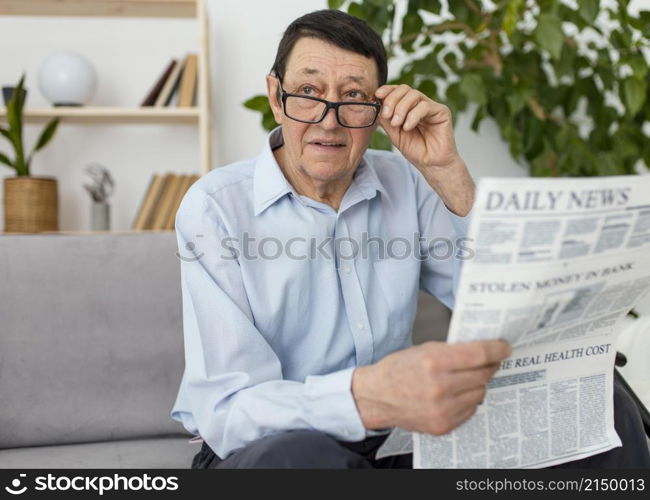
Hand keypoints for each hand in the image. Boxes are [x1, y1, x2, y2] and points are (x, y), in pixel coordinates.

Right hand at [352, 340, 510, 434]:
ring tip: (465, 378)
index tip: (504, 347)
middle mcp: (439, 388)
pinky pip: (470, 409)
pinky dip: (467, 399)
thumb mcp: (423, 350)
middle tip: (490, 360)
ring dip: (477, 383)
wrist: (376, 397)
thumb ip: (452, 350)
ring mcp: (442, 410)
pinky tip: (455, 393)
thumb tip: (483, 349)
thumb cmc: (398, 370)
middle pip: (482, 374)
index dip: (496, 349)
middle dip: (489, 365)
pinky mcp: (443, 425)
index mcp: (433, 363)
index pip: (478, 355)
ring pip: (479, 392)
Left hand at [375, 84, 461, 171]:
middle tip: (386, 115)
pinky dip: (413, 116)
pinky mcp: (442, 112)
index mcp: (409, 107)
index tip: (377, 95)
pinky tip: (408, 127)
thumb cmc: (416, 150)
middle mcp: (420, 104)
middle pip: (405, 89)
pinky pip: (425, 106)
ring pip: (414, 95)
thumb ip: (386, 120)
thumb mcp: (395, 134)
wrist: (431, 164)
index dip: (387, 90)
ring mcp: (431, 107)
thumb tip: (376, 105)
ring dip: (401, 108)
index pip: (398, 91)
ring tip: (397, 124)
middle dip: (392, 100)